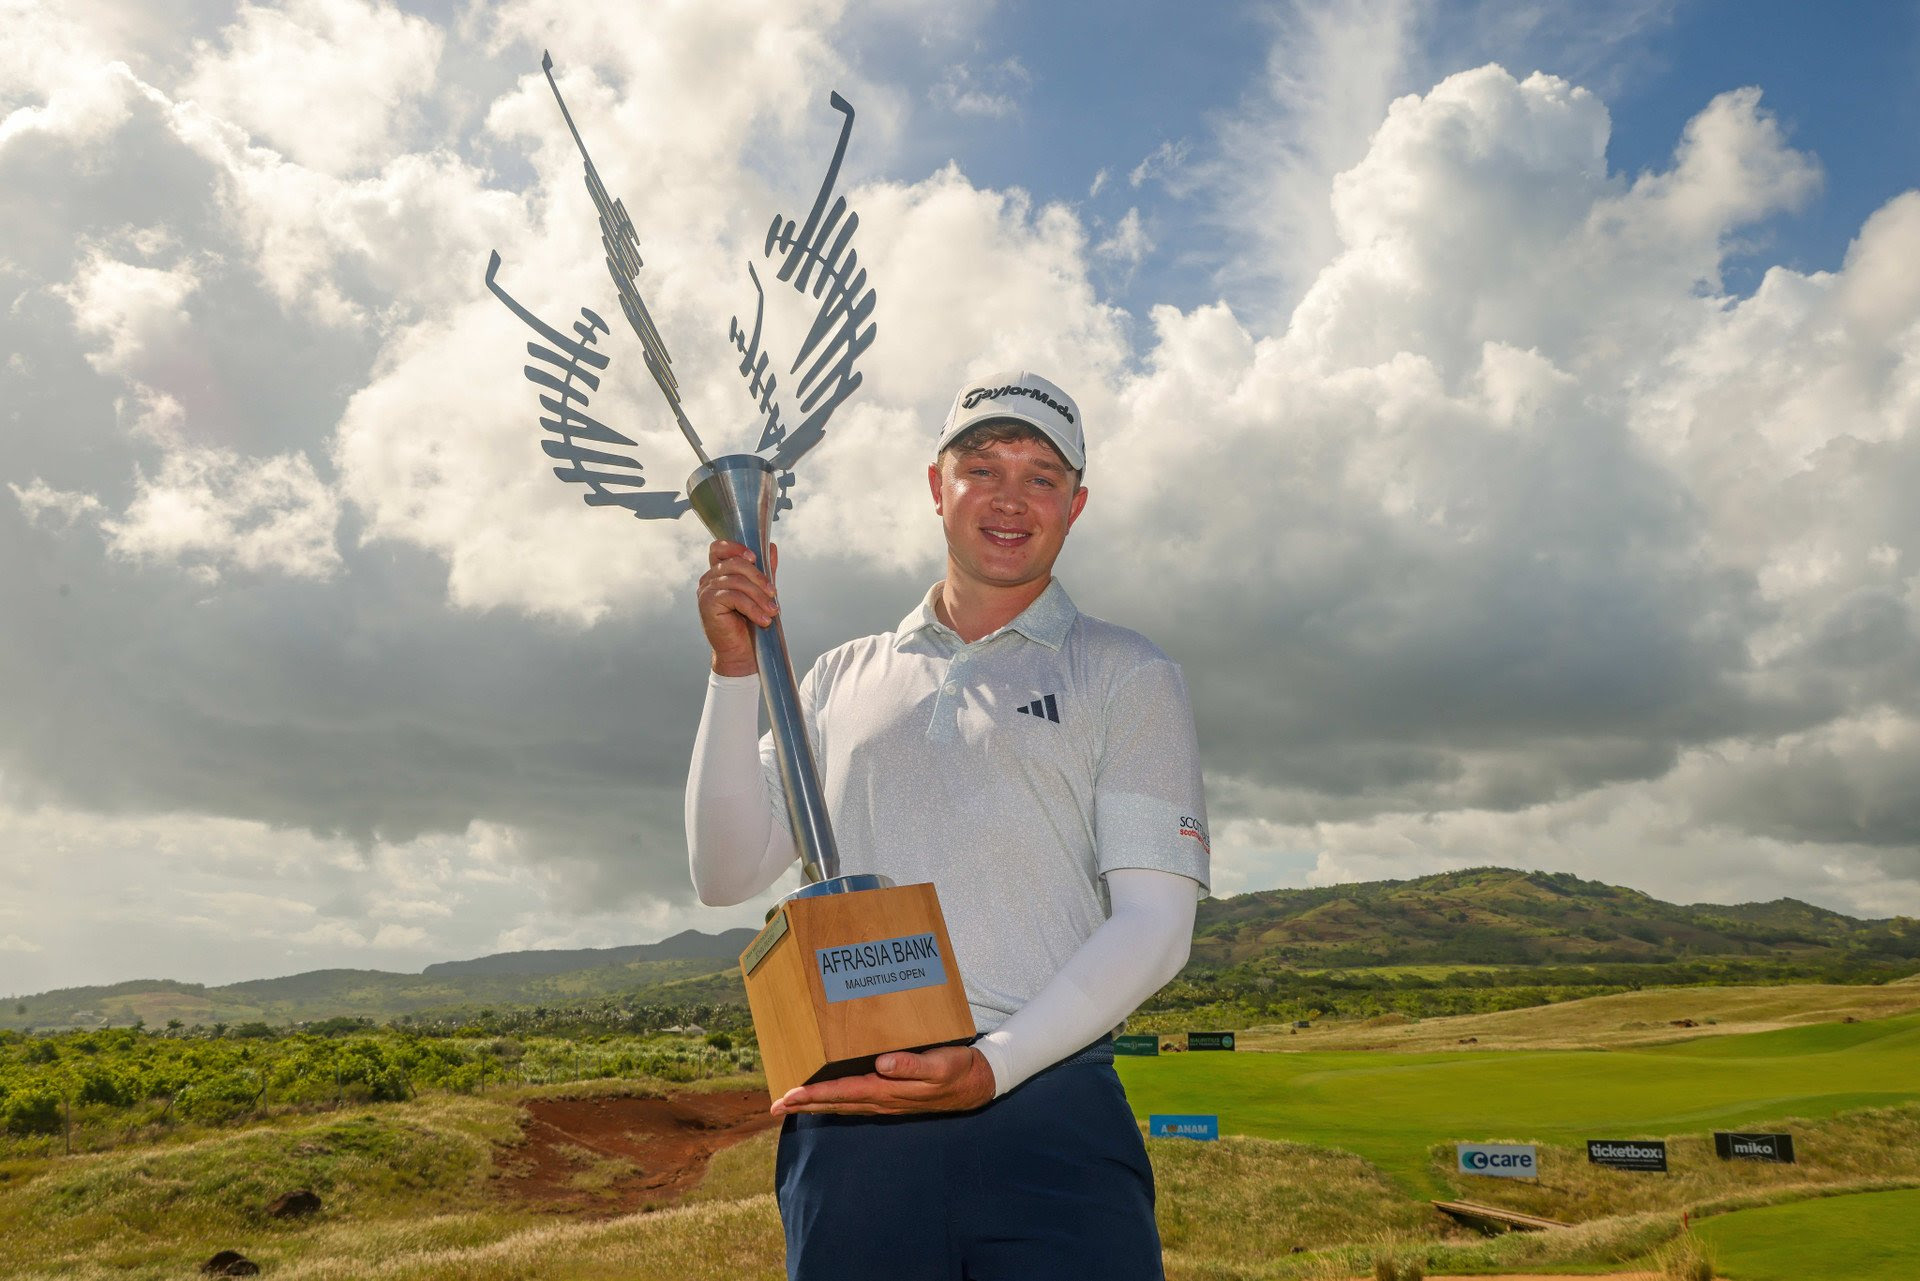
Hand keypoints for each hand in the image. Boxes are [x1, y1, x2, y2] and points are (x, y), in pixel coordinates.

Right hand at [697, 539, 777, 676]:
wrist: (740, 652)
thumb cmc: (748, 622)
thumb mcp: (759, 592)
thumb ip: (764, 570)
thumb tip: (772, 548)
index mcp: (718, 573)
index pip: (718, 548)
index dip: (735, 547)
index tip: (755, 557)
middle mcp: (708, 579)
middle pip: (734, 563)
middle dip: (758, 577)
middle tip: (773, 593)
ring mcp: (705, 591)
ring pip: (737, 581)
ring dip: (759, 596)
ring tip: (773, 611)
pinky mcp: (707, 604)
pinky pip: (734, 597)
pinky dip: (753, 608)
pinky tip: (764, 619)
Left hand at [770, 1045, 994, 1116]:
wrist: (976, 1084)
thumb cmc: (956, 1069)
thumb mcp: (938, 1065)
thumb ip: (910, 1065)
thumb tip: (881, 1064)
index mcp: (888, 1091)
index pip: (843, 1093)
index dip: (814, 1094)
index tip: (788, 1096)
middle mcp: (882, 1100)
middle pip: (835, 1103)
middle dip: (804, 1104)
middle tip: (775, 1106)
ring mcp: (886, 1102)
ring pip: (842, 1104)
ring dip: (815, 1105)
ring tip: (791, 1104)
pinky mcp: (890, 1098)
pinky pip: (854, 1101)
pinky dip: (834, 1100)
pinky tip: (826, 1098)